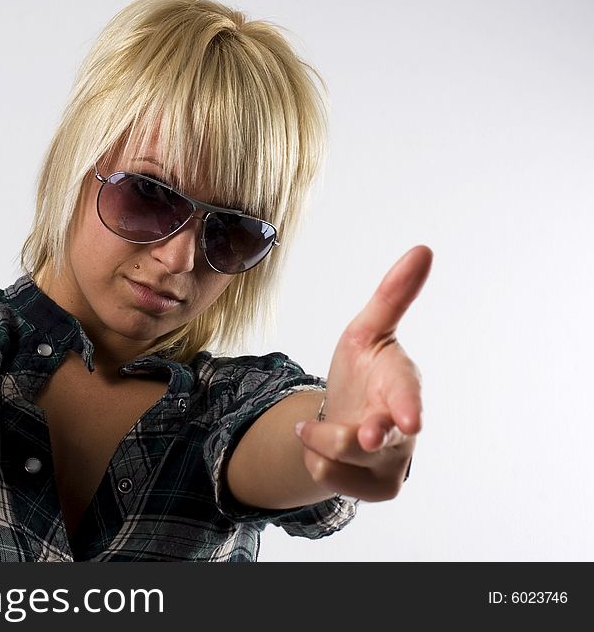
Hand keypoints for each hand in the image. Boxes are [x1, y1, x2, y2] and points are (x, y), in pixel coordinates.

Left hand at [296, 245, 432, 501]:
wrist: (342, 415)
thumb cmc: (360, 370)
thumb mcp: (366, 331)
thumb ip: (393, 296)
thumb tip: (423, 249)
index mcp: (402, 383)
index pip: (406, 395)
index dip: (406, 407)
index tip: (407, 422)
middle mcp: (406, 428)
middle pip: (376, 438)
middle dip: (359, 437)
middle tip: (361, 435)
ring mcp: (394, 461)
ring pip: (342, 457)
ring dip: (317, 438)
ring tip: (315, 424)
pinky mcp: (378, 488)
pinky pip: (331, 477)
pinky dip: (317, 459)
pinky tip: (322, 449)